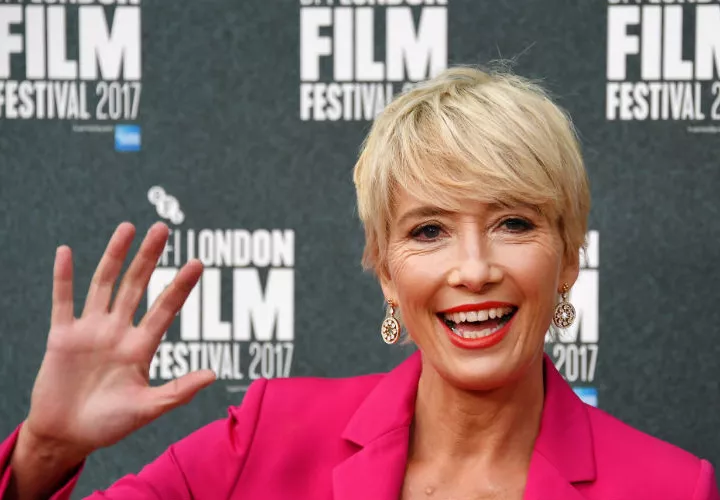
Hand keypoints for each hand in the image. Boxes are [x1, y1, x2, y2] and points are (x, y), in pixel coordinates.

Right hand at [22, 222, 214, 455]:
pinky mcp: (62, 336)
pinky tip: (66, 252)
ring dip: (114, 256)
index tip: (198, 262)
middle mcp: (118, 331)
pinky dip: (63, 277)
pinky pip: (63, 301)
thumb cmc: (109, 425)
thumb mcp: (147, 409)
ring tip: (128, 227)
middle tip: (163, 228)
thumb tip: (214, 374)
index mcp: (141, 347)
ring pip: (104, 284)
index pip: (166, 308)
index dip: (181, 286)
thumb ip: (178, 391)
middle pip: (137, 286)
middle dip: (149, 258)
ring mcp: (90, 331)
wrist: (66, 437)